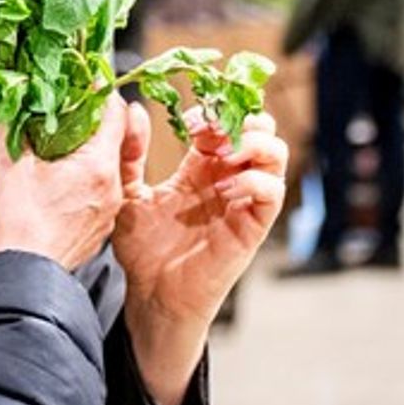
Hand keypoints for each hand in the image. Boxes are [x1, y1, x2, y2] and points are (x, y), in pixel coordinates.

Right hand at [0, 105, 126, 271]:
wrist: (19, 280)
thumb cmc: (17, 230)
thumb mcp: (7, 166)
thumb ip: (8, 124)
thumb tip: (6, 99)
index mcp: (97, 167)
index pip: (115, 113)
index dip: (97, 93)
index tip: (79, 84)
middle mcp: (111, 190)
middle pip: (113, 140)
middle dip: (89, 123)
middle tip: (63, 112)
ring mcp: (106, 213)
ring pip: (105, 169)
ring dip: (85, 154)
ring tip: (56, 147)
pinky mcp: (95, 232)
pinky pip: (97, 195)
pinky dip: (82, 182)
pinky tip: (57, 182)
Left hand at [113, 104, 289, 404]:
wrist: (153, 296)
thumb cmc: (144, 251)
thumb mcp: (128, 194)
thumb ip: (129, 155)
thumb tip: (133, 108)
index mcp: (202, 166)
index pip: (227, 120)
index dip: (215, 110)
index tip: (190, 119)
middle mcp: (229, 177)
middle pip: (260, 127)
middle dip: (239, 118)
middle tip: (210, 130)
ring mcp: (244, 200)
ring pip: (275, 152)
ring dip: (253, 143)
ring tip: (222, 154)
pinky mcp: (252, 226)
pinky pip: (272, 192)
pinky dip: (253, 181)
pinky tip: (223, 190)